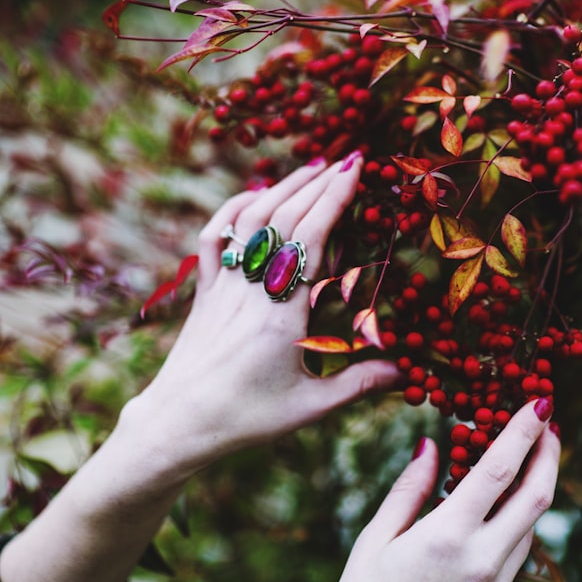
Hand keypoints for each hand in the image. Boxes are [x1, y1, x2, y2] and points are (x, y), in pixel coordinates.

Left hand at [118, 153, 400, 481]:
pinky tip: (255, 197)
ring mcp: (222, 286)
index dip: (334, 198)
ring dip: (281, 187)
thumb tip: (404, 372)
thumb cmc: (246, 418)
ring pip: (249, 219)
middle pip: (284, 218)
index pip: (311, 238)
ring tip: (312, 167)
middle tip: (348, 158)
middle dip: (317, 182)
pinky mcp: (204, 292)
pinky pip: (213, 237)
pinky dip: (234, 209)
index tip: (357, 169)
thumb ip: (358, 384)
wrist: (178, 423)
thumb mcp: (309, 407)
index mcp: (281, 313)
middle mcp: (250, 290)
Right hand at [330, 399, 559, 581]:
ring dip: (536, 485)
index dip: (524, 431)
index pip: (500, 471)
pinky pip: (517, 550)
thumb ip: (409, 490)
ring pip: (532, 524)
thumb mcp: (376, 541)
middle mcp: (483, 560)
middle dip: (549, 453)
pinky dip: (517, 518)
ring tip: (525, 456)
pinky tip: (500, 504)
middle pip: (537, 496)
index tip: (540, 402)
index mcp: (448, 537)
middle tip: (548, 423)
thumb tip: (431, 444)